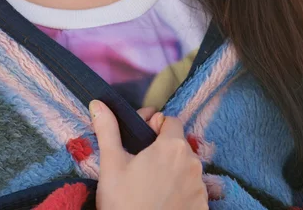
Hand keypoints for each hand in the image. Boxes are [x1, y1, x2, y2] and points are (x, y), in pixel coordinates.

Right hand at [90, 100, 207, 209]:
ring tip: (149, 184)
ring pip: (186, 167)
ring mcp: (201, 189)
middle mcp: (193, 163)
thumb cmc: (123, 203)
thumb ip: (108, 130)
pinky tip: (161, 200)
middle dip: (161, 148)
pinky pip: (192, 189)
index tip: (140, 137)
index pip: (170, 120)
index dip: (154, 125)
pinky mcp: (203, 209)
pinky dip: (180, 190)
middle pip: (178, 144)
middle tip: (140, 162)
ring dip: (171, 169)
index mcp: (173, 147)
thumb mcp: (111, 165)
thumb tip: (98, 103)